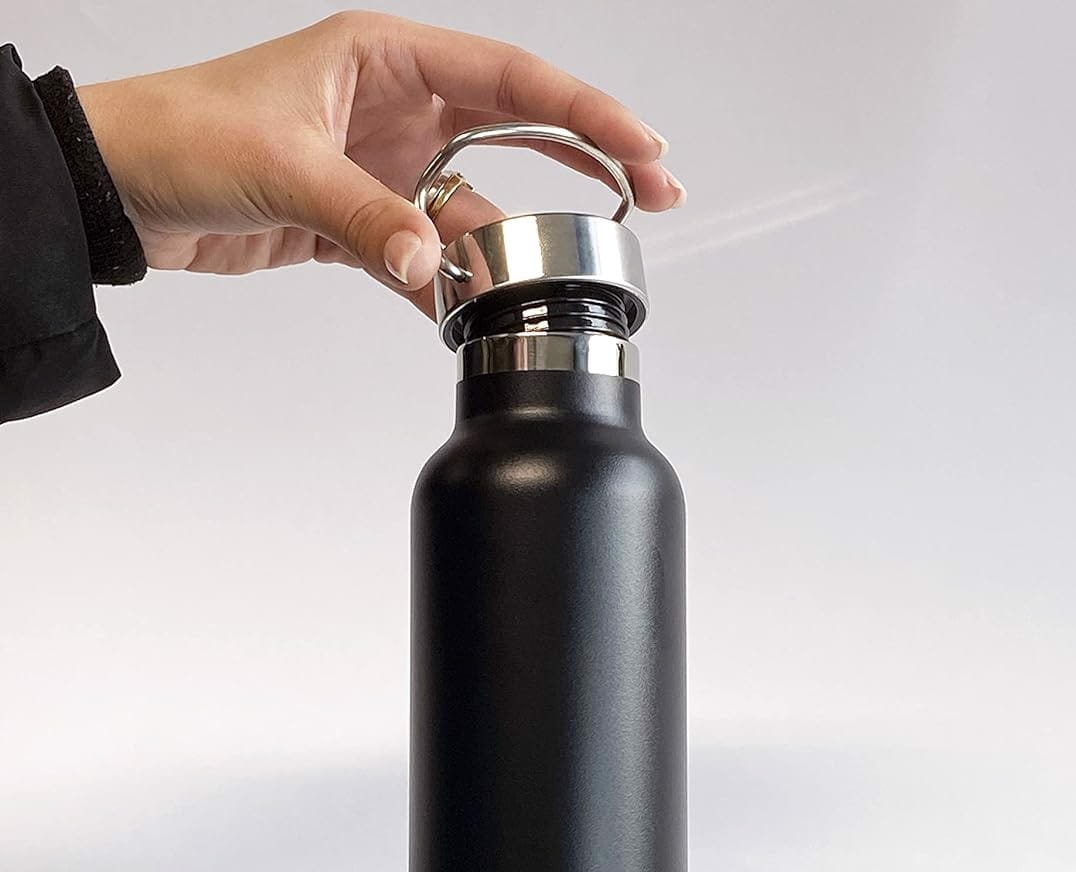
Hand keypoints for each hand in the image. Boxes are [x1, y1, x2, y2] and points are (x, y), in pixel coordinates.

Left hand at [76, 11, 683, 309]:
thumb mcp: (283, 167)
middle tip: (651, 194)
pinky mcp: (361, 222)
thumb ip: (368, 220)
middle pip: (515, 133)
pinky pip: (426, 256)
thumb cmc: (183, 133)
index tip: (640, 146)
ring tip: (541, 279)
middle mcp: (395, 107)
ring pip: (472, 208)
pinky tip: (468, 310)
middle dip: (583, 164)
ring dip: (502, 247)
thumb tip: (436, 269)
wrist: (124, 189)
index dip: (583, 110)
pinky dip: (448, 285)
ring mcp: (382, 167)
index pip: (509, 77)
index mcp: (386, 58)